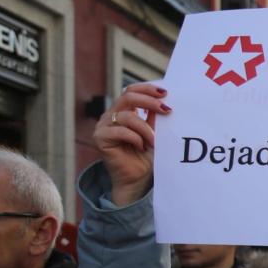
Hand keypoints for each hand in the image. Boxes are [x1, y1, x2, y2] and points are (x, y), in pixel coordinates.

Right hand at [94, 83, 170, 204]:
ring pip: (126, 116)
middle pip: (127, 97)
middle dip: (149, 101)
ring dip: (145, 128)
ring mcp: (104, 126)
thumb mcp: (155, 132)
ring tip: (154, 141)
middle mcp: (112, 115)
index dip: (147, 88)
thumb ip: (155, 117)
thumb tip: (166, 100)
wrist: (138, 179)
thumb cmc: (147, 157)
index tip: (165, 92)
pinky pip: (119, 130)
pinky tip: (142, 147)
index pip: (131, 90)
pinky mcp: (100, 138)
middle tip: (166, 109)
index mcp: (124, 111)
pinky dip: (135, 138)